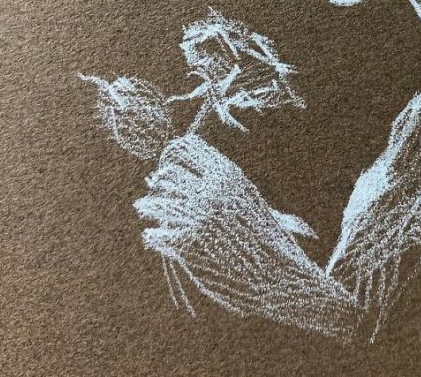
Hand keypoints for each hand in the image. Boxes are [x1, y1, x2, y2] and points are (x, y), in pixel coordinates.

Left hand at [134, 133, 358, 335]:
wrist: (276, 274)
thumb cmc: (264, 237)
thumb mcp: (247, 198)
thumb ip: (220, 183)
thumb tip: (183, 173)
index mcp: (227, 173)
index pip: (185, 146)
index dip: (172, 154)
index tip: (168, 163)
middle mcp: (211, 189)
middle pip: (167, 174)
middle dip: (159, 183)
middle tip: (156, 189)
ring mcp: (197, 216)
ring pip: (155, 203)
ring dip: (148, 206)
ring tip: (143, 207)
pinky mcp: (187, 245)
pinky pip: (155, 234)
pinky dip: (153, 234)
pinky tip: (154, 235)